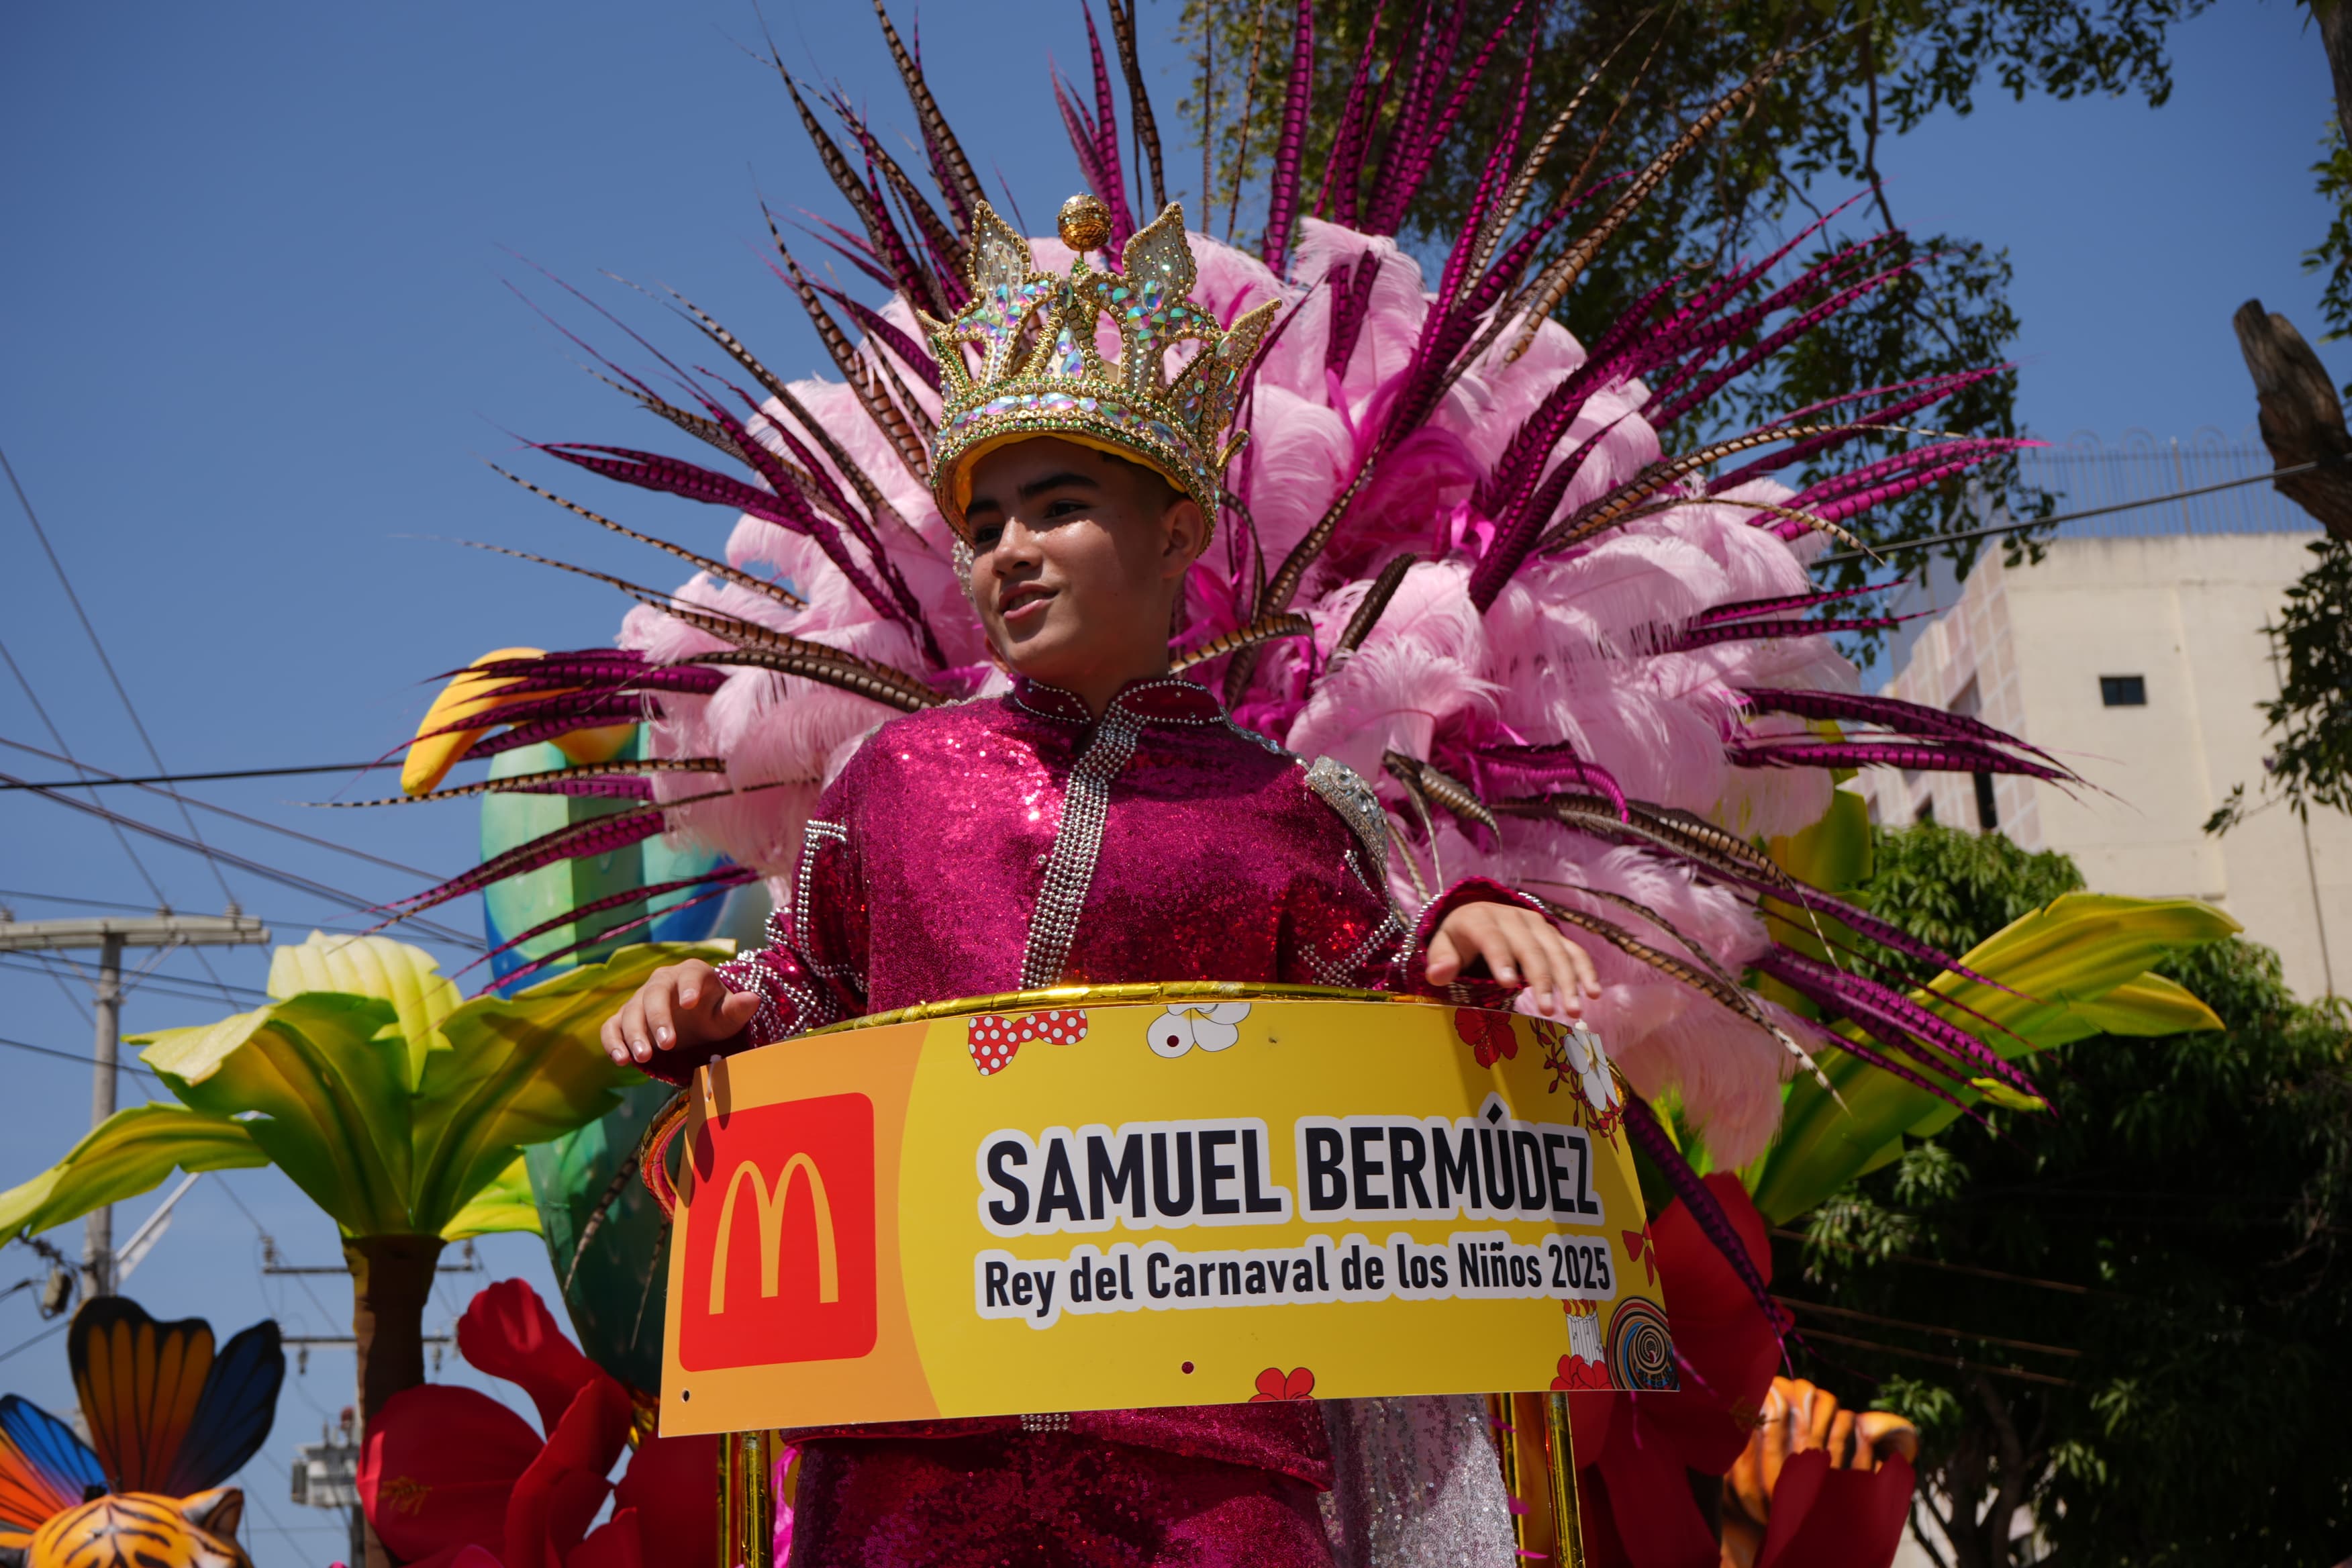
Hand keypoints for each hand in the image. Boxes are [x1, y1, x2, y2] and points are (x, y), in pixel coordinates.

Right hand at [599, 959, 759, 1066]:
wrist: (694, 1024)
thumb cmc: (713, 1015)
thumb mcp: (728, 1016)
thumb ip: (738, 1009)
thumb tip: (753, 999)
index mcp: (692, 973)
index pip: (690, 973)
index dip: (689, 986)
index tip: (690, 1003)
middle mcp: (662, 981)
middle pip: (654, 993)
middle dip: (658, 1018)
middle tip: (668, 1044)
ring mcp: (640, 999)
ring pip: (630, 1011)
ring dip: (634, 1034)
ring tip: (643, 1057)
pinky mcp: (623, 1018)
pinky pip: (612, 1027)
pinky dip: (613, 1042)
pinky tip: (621, 1060)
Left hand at [1425, 902, 1601, 1017]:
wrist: (1478, 918)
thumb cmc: (1457, 941)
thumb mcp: (1442, 947)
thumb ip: (1439, 960)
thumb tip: (1439, 974)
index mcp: (1480, 918)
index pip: (1491, 936)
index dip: (1500, 957)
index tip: (1508, 984)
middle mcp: (1512, 916)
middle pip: (1529, 947)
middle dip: (1541, 978)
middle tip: (1548, 1010)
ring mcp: (1536, 924)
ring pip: (1556, 950)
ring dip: (1568, 980)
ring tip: (1574, 1010)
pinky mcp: (1553, 934)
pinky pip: (1573, 950)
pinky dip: (1585, 970)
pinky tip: (1593, 993)